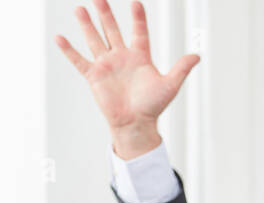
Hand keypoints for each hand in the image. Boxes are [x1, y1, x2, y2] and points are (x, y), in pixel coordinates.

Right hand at [54, 0, 199, 159]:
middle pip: (112, 30)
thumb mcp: (170, 85)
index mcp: (140, 57)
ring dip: (87, 25)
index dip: (138, 18)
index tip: (136, 2)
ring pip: (95, 40)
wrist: (136, 123)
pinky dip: (69, 50)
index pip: (139, 33)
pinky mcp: (94, 76)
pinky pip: (79, 60)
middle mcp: (121, 57)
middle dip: (106, 15)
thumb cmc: (153, 106)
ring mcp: (107, 65)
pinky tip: (60, 38)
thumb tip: (197, 56)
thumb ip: (181, 69)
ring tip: (81, 9)